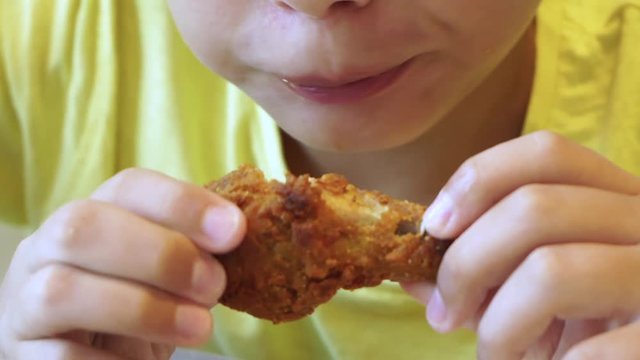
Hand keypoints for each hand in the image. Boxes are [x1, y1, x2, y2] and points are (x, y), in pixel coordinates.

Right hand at [0, 169, 245, 358]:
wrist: (92, 355)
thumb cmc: (139, 301)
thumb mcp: (167, 270)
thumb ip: (193, 249)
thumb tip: (237, 234)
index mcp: (91, 214)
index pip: (128, 187)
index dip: (182, 203)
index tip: (234, 230)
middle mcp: (48, 248)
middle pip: (84, 227)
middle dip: (161, 254)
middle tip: (215, 285)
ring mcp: (25, 301)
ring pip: (63, 291)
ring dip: (143, 309)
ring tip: (199, 328)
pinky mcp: (23, 354)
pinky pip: (59, 357)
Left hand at [403, 131, 639, 359]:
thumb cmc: (579, 328)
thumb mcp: (526, 290)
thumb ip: (476, 273)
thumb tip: (409, 270)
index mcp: (615, 199)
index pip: (546, 153)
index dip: (478, 179)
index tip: (434, 227)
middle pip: (535, 207)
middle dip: (467, 263)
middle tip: (443, 314)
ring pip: (553, 270)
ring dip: (499, 325)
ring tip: (493, 355)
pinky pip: (592, 350)